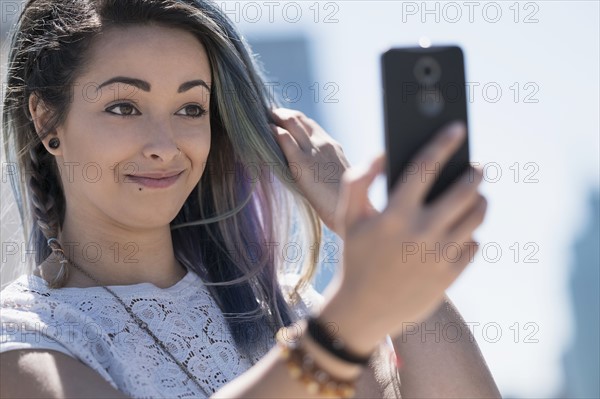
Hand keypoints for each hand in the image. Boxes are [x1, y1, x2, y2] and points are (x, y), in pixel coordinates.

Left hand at [269, 107, 353, 233]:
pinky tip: (265, 130)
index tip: (280, 118)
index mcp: (332, 146)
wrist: (349, 210)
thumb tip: (310, 170)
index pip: (309, 125)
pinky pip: (285, 139)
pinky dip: (274, 131)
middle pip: (299, 118)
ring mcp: (313, 151)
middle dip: (281, 114)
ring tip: (261, 117)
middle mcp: (323, 143)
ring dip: (275, 116)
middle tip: (267, 114)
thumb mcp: (335, 177)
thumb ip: (323, 167)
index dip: (293, 119)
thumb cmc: (343, 202)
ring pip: (291, 122)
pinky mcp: (302, 163)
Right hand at [319, 121, 487, 354]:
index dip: (443, 142)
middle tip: (475, 165)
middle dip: (474, 172)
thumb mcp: (347, 218)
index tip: (457, 128)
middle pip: (464, 190)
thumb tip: (382, 156)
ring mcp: (440, 255)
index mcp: (395, 215)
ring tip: (474, 194)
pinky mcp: (451, 274)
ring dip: (479, 199)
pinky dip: (470, 232)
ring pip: (475, 216)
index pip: (425, 166)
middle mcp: (422, 233)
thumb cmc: (355, 257)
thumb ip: (357, 180)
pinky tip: (460, 230)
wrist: (363, 310)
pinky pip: (473, 244)